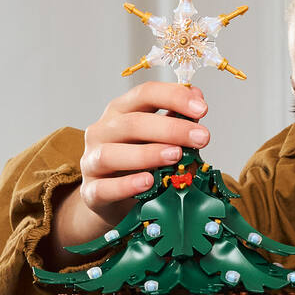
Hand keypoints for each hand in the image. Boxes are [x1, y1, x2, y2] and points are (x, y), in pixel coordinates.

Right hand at [44, 78, 210, 262]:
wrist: (112, 200)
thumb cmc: (138, 165)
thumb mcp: (158, 140)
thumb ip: (176, 121)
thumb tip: (198, 101)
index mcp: (120, 112)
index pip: (144, 94)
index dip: (174, 97)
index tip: (202, 109)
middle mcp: (101, 132)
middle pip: (131, 123)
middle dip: (170, 129)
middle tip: (201, 138)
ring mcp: (91, 162)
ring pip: (112, 154)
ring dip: (147, 154)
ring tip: (176, 156)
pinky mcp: (91, 192)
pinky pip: (104, 188)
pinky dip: (126, 185)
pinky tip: (148, 182)